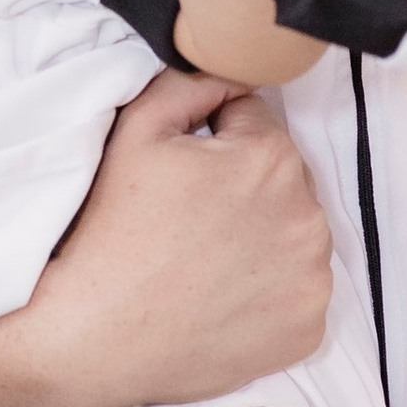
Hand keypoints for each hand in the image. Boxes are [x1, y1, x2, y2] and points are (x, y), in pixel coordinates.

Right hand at [0, 66, 333, 406]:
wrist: (93, 334)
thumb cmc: (110, 231)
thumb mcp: (137, 130)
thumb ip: (190, 82)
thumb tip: (226, 71)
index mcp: (273, 158)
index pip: (256, 121)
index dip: (215, 140)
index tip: (184, 175)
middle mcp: (309, 216)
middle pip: (284, 179)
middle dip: (247, 188)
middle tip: (190, 220)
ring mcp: (313, 279)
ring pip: (296, 235)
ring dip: (266, 237)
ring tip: (207, 259)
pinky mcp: (308, 329)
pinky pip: (300, 293)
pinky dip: (273, 293)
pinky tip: (226, 296)